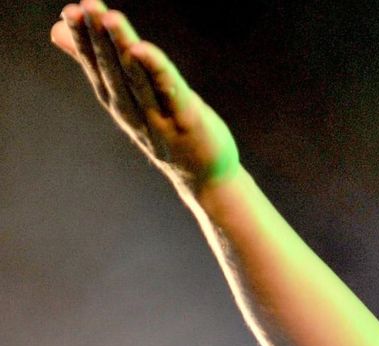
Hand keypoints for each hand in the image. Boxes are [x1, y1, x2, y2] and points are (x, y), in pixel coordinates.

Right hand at [50, 0, 239, 193]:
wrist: (206, 179)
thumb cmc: (166, 131)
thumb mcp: (130, 98)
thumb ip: (99, 66)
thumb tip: (56, 32)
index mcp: (119, 103)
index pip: (96, 67)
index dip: (82, 40)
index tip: (70, 11)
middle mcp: (133, 112)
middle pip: (112, 70)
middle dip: (97, 37)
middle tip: (84, 5)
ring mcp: (159, 119)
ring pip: (137, 78)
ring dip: (122, 47)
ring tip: (110, 17)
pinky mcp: (187, 122)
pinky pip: (170, 93)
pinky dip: (155, 71)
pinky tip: (144, 50)